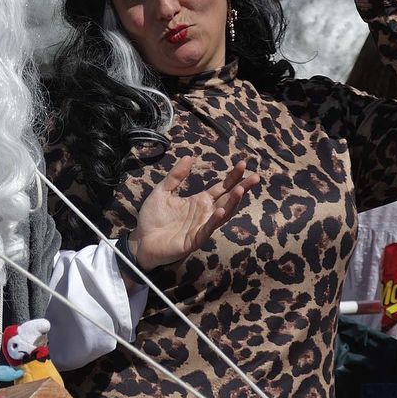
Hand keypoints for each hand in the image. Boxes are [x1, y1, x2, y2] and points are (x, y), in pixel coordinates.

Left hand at [130, 156, 258, 268]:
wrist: (141, 241)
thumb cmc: (153, 218)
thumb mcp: (163, 191)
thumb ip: (176, 176)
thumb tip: (190, 156)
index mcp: (199, 201)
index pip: (221, 187)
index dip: (232, 176)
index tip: (243, 164)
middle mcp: (205, 213)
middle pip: (228, 199)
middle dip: (242, 188)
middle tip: (255, 177)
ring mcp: (201, 226)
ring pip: (222, 214)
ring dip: (233, 202)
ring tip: (241, 190)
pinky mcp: (194, 240)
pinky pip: (207, 229)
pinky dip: (215, 220)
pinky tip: (221, 210)